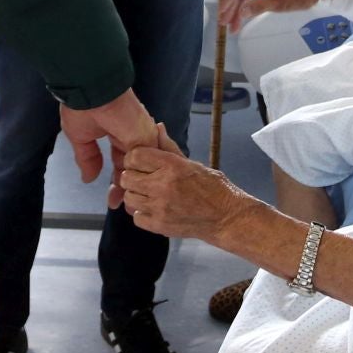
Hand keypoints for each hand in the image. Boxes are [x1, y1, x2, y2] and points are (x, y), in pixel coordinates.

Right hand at [60, 89, 155, 207]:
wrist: (91, 91)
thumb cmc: (83, 108)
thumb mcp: (81, 137)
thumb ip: (87, 158)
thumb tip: (88, 179)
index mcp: (118, 132)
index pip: (122, 162)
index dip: (117, 181)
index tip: (112, 200)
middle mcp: (133, 135)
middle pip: (136, 168)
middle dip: (130, 189)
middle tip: (125, 208)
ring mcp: (142, 136)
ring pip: (145, 167)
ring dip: (138, 187)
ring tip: (131, 207)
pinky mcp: (146, 138)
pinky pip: (149, 162)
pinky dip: (144, 179)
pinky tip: (136, 194)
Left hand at [123, 131, 258, 242]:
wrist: (225, 217)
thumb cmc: (212, 187)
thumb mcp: (192, 163)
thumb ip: (169, 147)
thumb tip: (157, 127)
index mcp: (172, 165)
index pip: (135, 155)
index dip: (134, 158)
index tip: (140, 162)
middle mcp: (163, 185)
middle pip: (127, 176)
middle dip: (132, 175)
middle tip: (143, 178)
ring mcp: (160, 207)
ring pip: (129, 196)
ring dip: (136, 194)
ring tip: (148, 194)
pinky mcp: (159, 225)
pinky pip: (136, 216)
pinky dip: (142, 213)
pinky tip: (153, 209)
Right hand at [219, 0, 320, 32]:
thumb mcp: (279, 4)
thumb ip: (258, 7)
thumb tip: (241, 12)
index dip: (226, 1)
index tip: (222, 15)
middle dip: (230, 7)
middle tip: (225, 24)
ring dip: (237, 7)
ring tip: (233, 24)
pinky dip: (245, 2)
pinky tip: (242, 14)